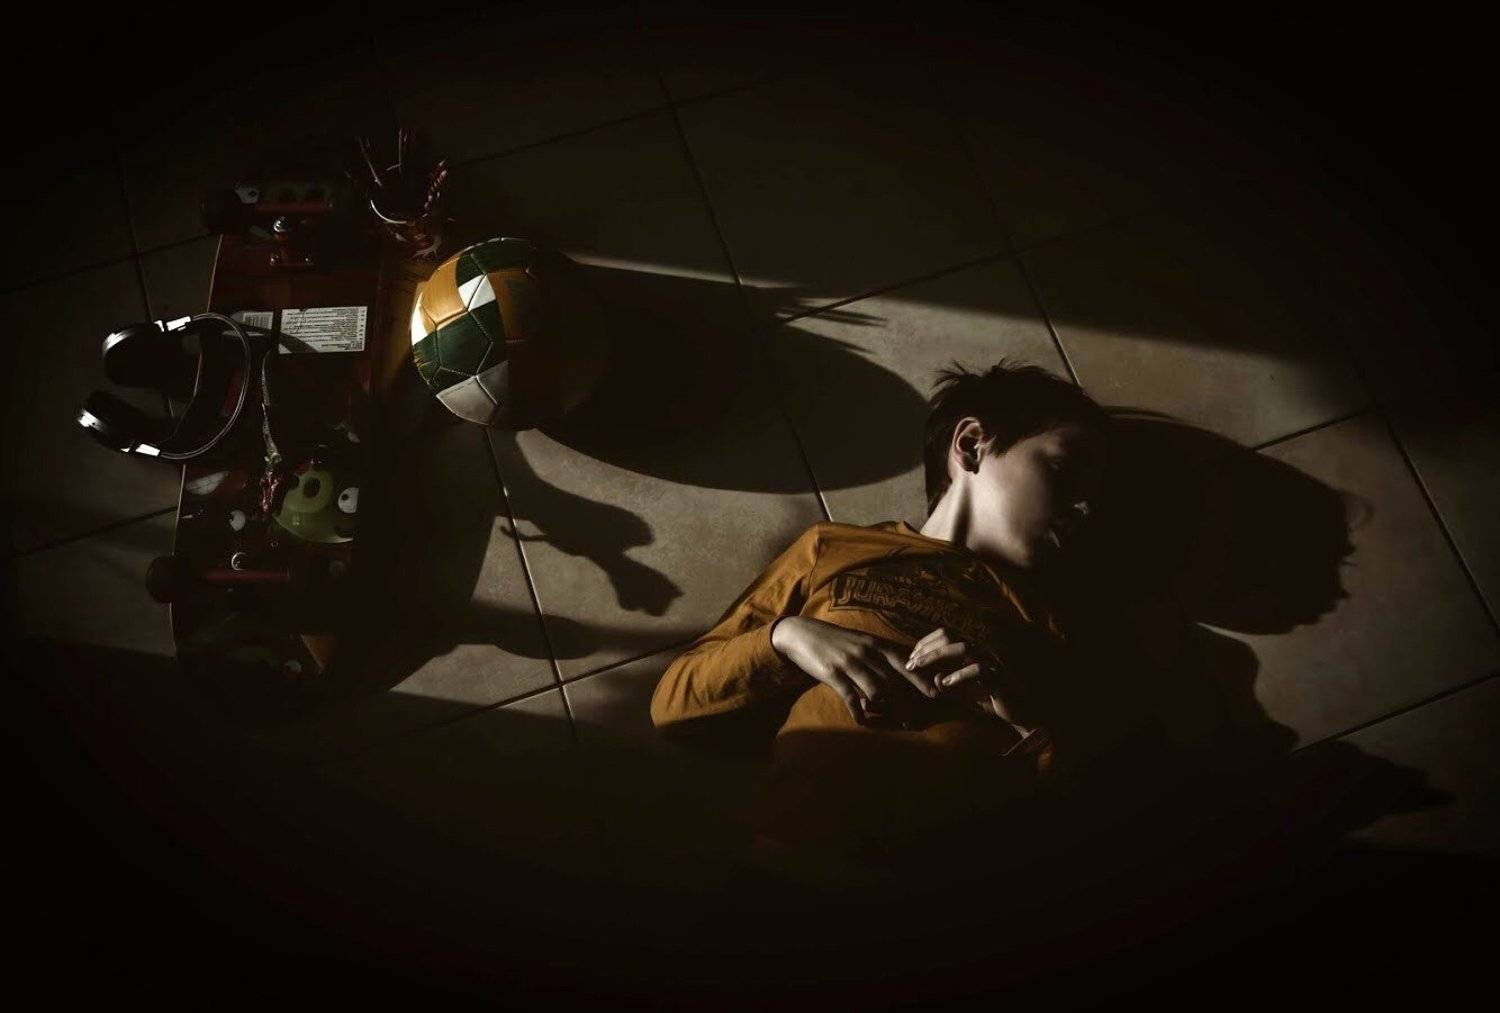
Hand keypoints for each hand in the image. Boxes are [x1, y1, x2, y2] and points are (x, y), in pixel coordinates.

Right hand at [771, 617, 939, 724]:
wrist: (801, 634)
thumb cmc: (835, 640)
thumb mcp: (860, 641)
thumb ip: (880, 654)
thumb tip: (901, 670)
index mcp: (875, 644)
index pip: (903, 662)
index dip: (919, 679)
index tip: (934, 693)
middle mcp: (865, 653)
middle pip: (893, 681)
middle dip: (906, 702)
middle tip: (915, 720)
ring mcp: (849, 663)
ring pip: (875, 690)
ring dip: (884, 708)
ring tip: (893, 721)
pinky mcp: (832, 674)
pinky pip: (850, 697)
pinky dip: (858, 712)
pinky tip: (862, 721)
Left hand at [904, 627, 1036, 731]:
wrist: (1018, 713)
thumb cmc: (991, 700)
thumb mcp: (964, 693)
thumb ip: (949, 686)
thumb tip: (934, 678)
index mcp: (972, 651)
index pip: (946, 634)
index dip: (926, 643)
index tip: (910, 657)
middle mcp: (982, 650)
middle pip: (950, 636)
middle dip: (927, 647)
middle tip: (909, 662)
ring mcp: (991, 661)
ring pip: (963, 647)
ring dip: (937, 655)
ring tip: (919, 666)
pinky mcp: (999, 676)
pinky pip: (978, 669)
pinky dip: (959, 675)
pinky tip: (946, 683)